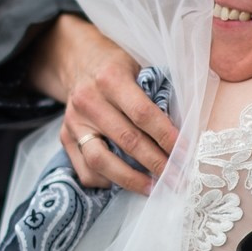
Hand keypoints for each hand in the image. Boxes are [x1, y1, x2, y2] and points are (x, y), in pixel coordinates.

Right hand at [30, 15, 177, 194]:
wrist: (78, 62)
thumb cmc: (118, 67)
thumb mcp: (139, 66)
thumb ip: (157, 93)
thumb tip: (185, 129)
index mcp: (111, 78)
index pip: (143, 114)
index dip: (166, 137)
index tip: (186, 154)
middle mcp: (88, 100)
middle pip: (126, 141)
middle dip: (156, 163)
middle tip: (178, 178)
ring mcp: (73, 122)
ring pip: (101, 161)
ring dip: (131, 179)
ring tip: (154, 188)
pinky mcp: (65, 138)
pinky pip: (86, 170)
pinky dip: (108, 181)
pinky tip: (127, 181)